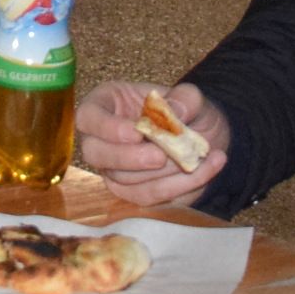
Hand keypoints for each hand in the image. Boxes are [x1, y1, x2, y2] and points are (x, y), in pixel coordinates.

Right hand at [72, 80, 229, 208]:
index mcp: (106, 104)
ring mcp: (112, 168)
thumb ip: (185, 99)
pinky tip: (206, 170)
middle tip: (161, 156)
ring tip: (198, 158)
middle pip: (95, 154)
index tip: (136, 131)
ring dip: (162, 174)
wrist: (202, 137)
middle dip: (128, 158)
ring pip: (124, 180)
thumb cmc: (186, 111)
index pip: (88, 116)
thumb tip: (176, 113)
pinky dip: (179, 186)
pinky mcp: (130, 191)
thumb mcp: (191, 97)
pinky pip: (148, 196)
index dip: (107, 127)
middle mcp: (102, 138)